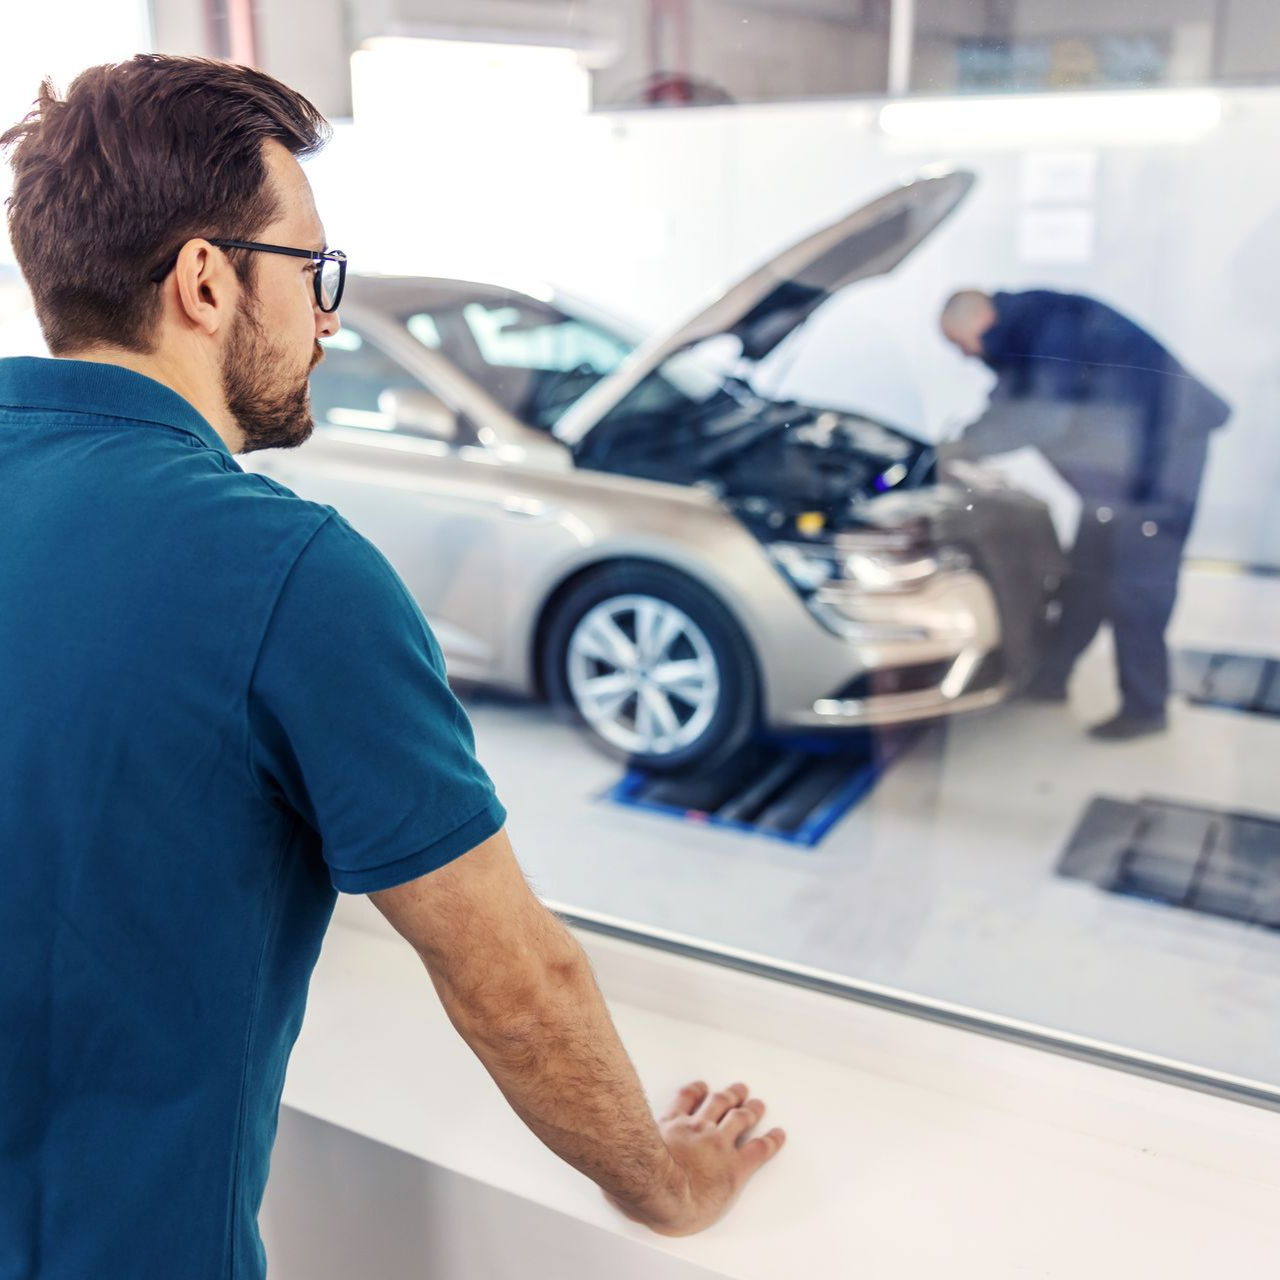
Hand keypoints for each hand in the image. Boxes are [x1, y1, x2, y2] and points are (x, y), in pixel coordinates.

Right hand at [610, 1080, 785, 1236]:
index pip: (688, 1098)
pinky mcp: (735, 1168)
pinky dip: (772, 1140)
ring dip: (752, 1109)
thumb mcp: (617, 1161)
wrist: (662, 1196)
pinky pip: (759, 1149)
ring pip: (741, 1118)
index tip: (705, 1088)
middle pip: (719, 1102)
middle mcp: (697, 1129)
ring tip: (759, 1104)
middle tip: (740, 1089)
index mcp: (671, 1125)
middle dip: (731, 1094)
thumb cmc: (636, 1182)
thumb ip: (615, 1157)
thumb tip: (600, 1161)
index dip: (699, 1090)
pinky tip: (778, 1135)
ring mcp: (718, 1145)